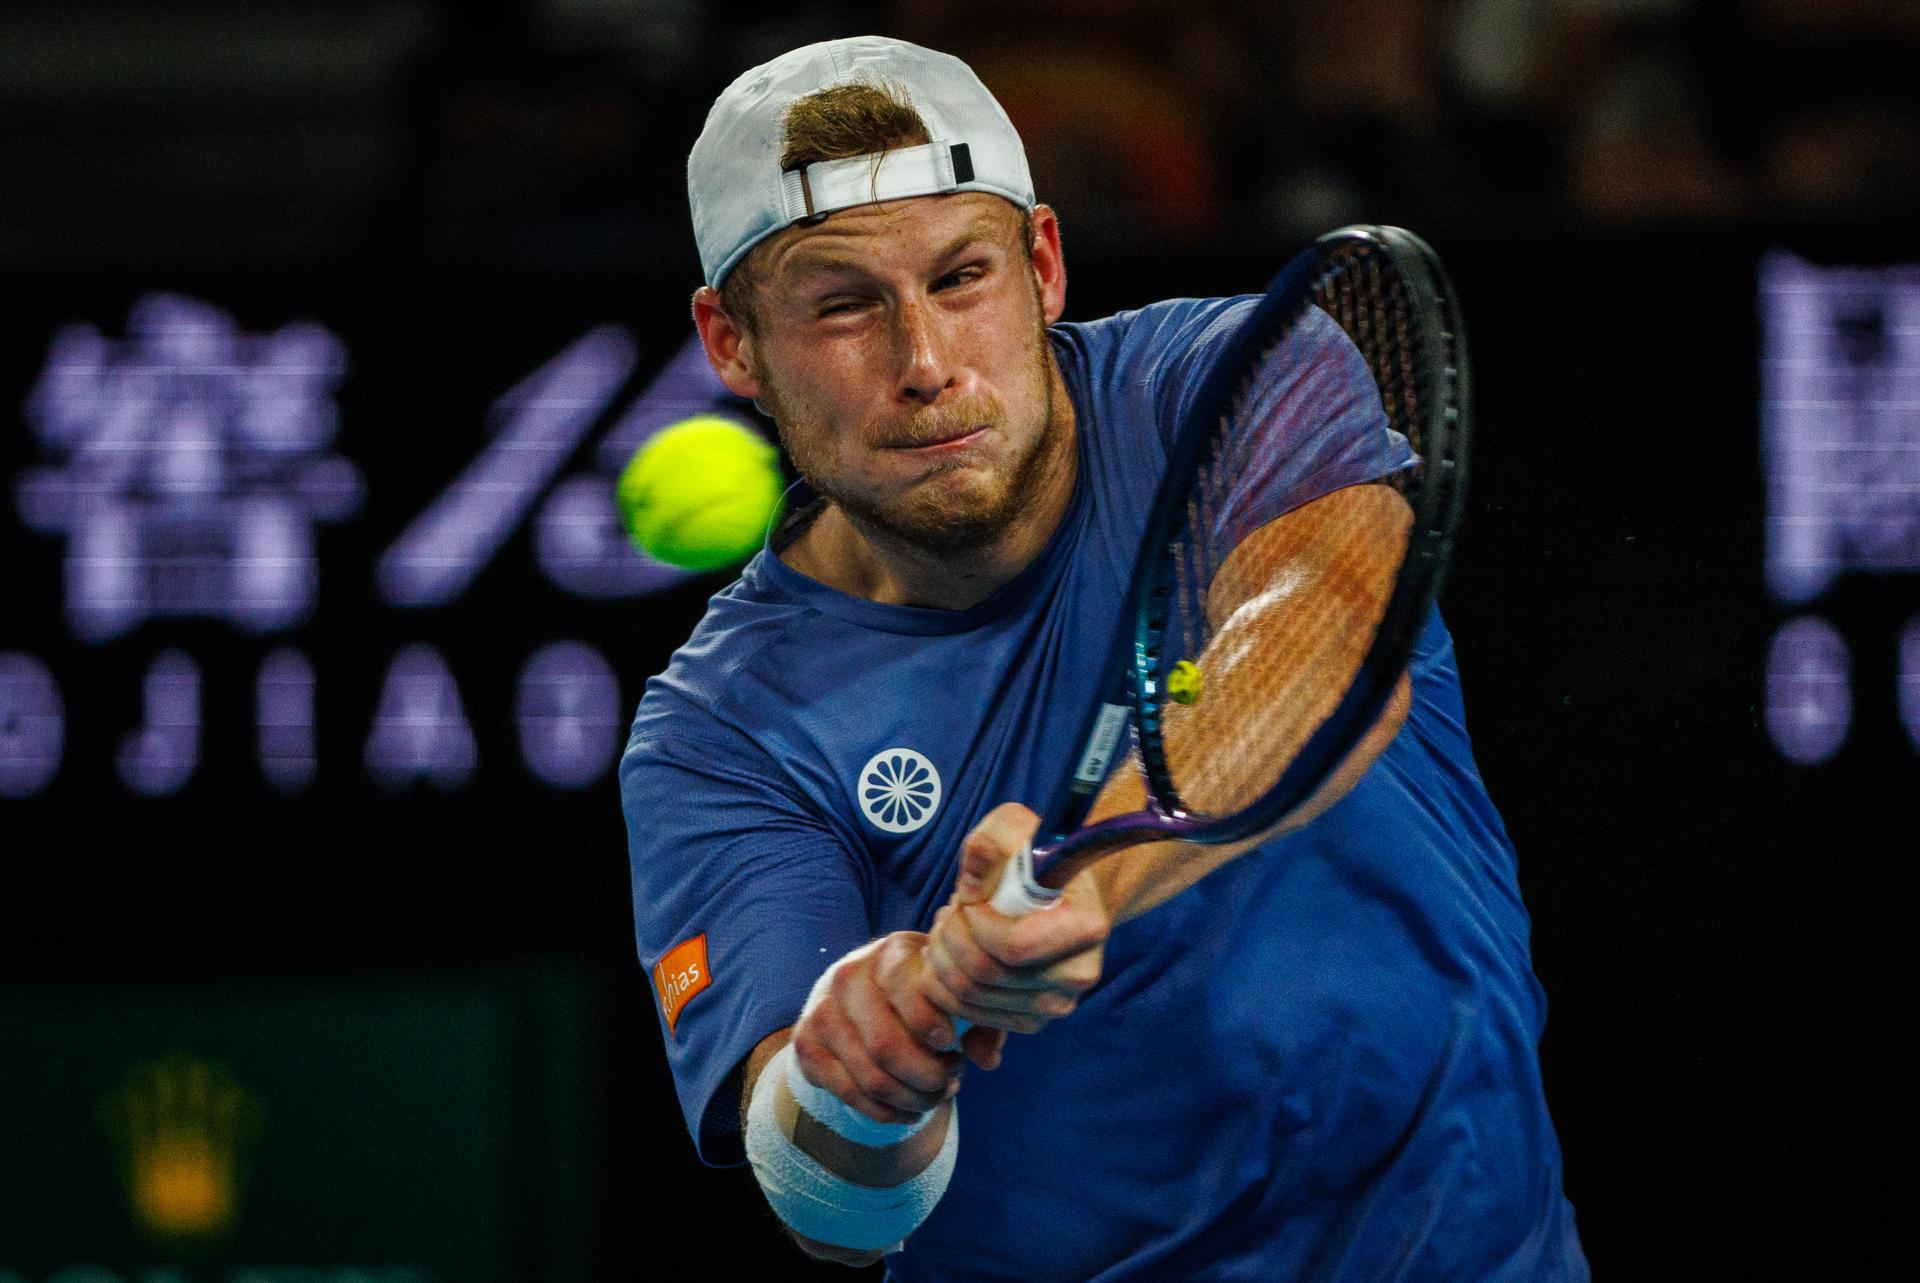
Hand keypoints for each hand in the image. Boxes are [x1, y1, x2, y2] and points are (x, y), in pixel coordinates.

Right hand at [787, 930, 982, 1125]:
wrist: (855, 991)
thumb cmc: (920, 992)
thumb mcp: (950, 991)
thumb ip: (979, 1020)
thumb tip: (987, 1061)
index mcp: (890, 952)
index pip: (905, 989)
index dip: (931, 1025)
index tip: (952, 1046)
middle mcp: (848, 977)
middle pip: (886, 1047)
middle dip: (929, 1078)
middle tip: (953, 1080)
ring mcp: (822, 1012)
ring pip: (871, 1078)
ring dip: (913, 1100)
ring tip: (937, 1095)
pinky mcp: (806, 1045)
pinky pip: (851, 1095)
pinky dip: (888, 1112)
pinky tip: (910, 1108)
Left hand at [920, 803, 1111, 1056]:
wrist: (1060, 897)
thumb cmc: (1036, 862)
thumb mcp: (1019, 831)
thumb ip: (995, 839)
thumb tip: (971, 885)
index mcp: (1086, 928)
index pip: (1011, 946)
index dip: (972, 922)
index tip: (966, 898)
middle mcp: (1078, 976)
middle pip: (985, 974)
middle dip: (950, 939)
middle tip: (948, 912)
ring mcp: (1056, 1004)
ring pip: (972, 998)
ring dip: (943, 961)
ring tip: (947, 929)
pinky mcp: (1033, 1021)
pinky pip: (972, 1015)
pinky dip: (947, 987)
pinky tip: (950, 956)